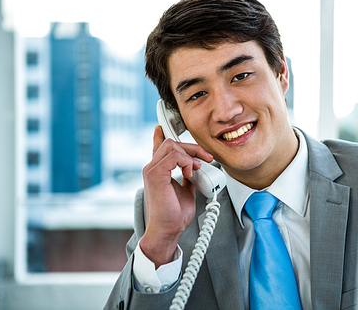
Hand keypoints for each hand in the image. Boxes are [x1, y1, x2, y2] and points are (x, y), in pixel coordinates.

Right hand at [139, 125, 213, 267]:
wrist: (168, 231)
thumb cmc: (174, 215)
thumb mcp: (185, 190)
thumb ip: (188, 177)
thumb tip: (196, 169)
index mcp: (158, 171)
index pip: (157, 147)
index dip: (160, 135)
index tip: (161, 127)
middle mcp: (152, 168)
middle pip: (171, 142)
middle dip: (192, 147)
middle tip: (205, 158)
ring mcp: (151, 170)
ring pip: (172, 145)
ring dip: (190, 154)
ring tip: (196, 168)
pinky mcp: (155, 175)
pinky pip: (173, 155)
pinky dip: (186, 161)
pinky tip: (189, 172)